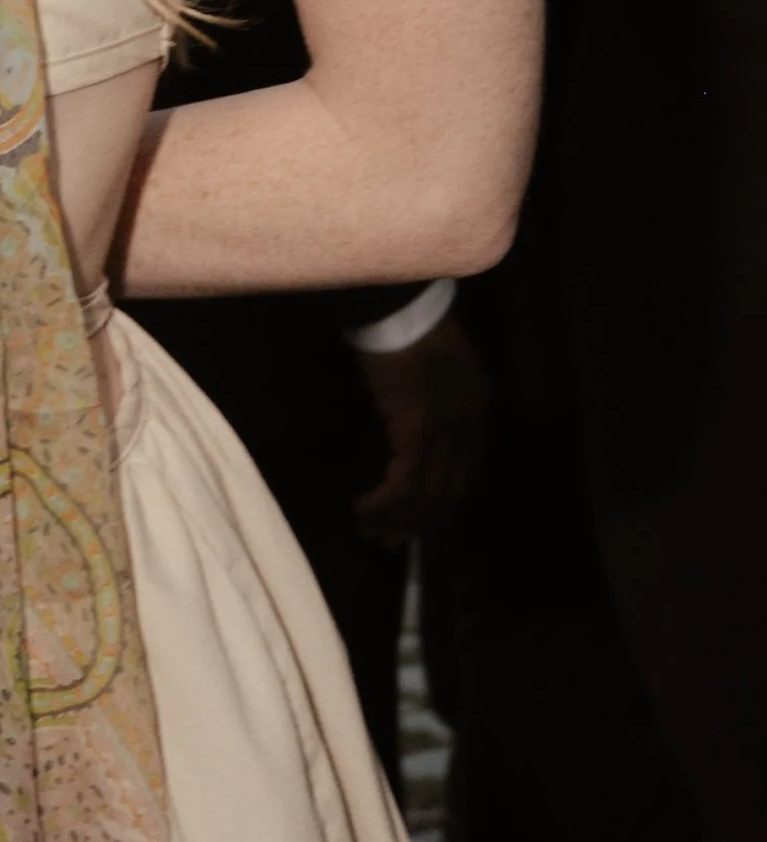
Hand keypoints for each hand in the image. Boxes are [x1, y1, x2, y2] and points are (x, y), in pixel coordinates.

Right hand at [350, 314, 489, 547]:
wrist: (395, 302)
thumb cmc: (404, 324)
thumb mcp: (430, 368)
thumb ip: (430, 402)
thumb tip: (407, 434)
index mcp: (478, 408)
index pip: (464, 471)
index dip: (439, 500)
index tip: (413, 518)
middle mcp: (470, 424)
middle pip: (449, 490)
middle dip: (419, 520)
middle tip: (389, 539)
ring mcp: (447, 429)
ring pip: (427, 493)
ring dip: (397, 519)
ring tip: (370, 531)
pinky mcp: (418, 430)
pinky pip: (406, 483)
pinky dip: (385, 503)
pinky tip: (364, 510)